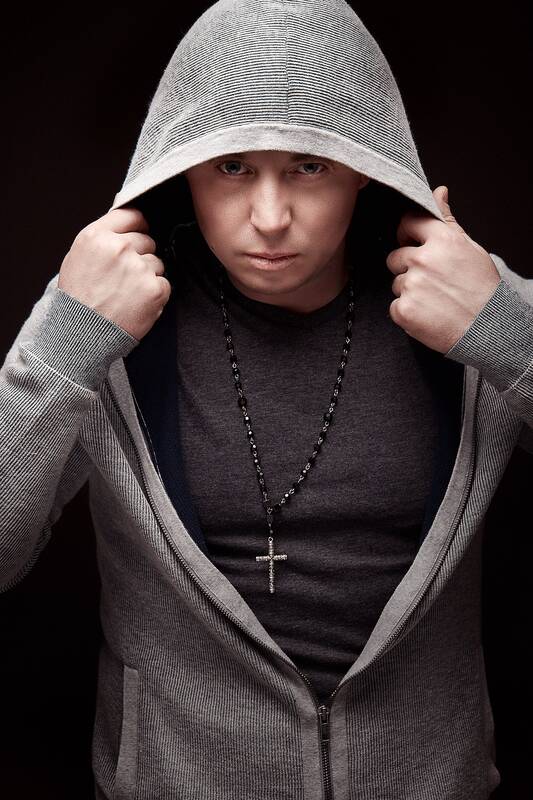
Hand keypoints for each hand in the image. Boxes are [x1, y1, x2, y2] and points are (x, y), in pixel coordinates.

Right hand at [58, 206, 171, 341]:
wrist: (80, 334)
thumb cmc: (77, 298)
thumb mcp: (78, 257)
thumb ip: (102, 238)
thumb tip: (128, 223)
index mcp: (97, 236)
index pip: (132, 215)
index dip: (137, 227)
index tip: (136, 238)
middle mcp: (119, 248)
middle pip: (147, 240)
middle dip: (140, 256)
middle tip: (123, 278)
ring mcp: (139, 268)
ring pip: (157, 263)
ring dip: (148, 277)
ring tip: (126, 294)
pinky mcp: (154, 289)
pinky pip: (164, 284)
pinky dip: (155, 295)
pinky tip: (136, 304)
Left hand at [385, 186, 501, 353]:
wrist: (486, 328)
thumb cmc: (481, 289)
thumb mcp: (469, 249)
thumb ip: (447, 221)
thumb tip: (438, 192)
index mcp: (442, 241)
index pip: (409, 222)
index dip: (407, 233)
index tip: (412, 242)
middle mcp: (424, 260)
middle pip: (395, 257)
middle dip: (408, 268)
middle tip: (431, 282)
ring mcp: (411, 286)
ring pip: (396, 283)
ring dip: (409, 291)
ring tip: (434, 300)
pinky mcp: (403, 310)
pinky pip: (394, 306)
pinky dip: (407, 312)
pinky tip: (428, 313)